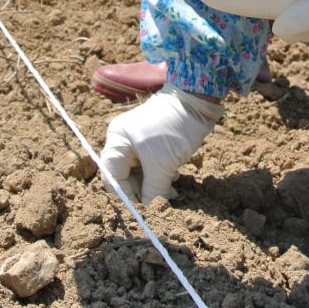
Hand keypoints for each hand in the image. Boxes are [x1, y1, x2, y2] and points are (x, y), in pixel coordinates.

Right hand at [99, 88, 221, 205]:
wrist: (197, 101)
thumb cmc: (174, 127)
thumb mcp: (162, 163)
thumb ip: (152, 189)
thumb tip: (147, 205)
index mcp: (118, 140)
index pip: (111, 175)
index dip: (125, 193)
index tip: (143, 205)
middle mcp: (123, 140)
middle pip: (124, 175)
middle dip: (142, 190)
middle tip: (161, 199)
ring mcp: (138, 140)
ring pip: (140, 172)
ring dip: (154, 184)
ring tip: (171, 189)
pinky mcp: (153, 142)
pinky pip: (151, 165)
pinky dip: (160, 175)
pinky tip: (174, 177)